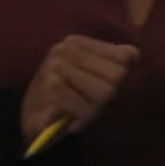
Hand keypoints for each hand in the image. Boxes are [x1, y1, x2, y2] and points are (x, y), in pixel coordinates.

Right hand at [22, 35, 140, 140]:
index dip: (121, 81)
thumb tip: (134, 55)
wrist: (30, 122)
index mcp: (77, 43)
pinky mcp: (50, 88)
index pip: (126, 57)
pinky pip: (86, 108)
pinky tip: (69, 121)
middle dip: (108, 98)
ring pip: (104, 93)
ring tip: (78, 112)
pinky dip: (82, 120)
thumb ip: (114, 65)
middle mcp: (64, 49)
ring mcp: (55, 67)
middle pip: (118, 76)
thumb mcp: (92, 79)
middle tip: (88, 105)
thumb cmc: (68, 102)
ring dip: (94, 111)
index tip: (100, 91)